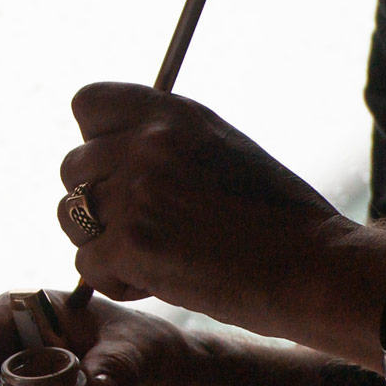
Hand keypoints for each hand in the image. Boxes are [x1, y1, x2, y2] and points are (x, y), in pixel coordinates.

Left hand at [57, 81, 365, 336]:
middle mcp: (147, 145)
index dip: (95, 140)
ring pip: (69, 217)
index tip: (119, 168)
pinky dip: (116, 281)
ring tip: (156, 255)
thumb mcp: (223, 150)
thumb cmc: (280, 219)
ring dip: (101, 242)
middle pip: (72, 168)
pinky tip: (159, 282)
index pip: (87, 103)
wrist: (316, 270)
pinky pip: (86, 265)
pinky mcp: (130, 245)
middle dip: (99, 201)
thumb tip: (109, 147)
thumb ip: (164, 142)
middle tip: (147, 227)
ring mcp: (135, 194)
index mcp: (173, 115)